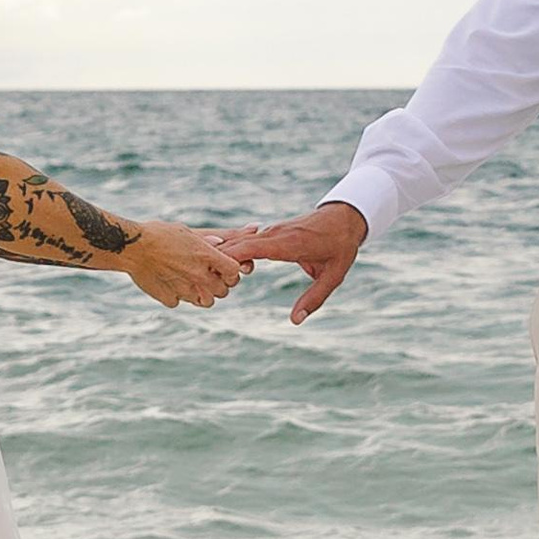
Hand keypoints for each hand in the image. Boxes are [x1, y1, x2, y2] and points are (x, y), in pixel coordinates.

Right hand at [118, 220, 245, 309]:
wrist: (130, 246)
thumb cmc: (162, 234)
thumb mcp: (191, 231)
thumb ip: (221, 235)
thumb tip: (254, 228)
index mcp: (206, 255)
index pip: (235, 273)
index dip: (231, 271)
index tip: (222, 267)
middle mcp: (198, 274)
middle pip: (224, 291)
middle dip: (218, 283)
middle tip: (204, 273)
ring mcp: (184, 289)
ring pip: (207, 301)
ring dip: (202, 293)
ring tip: (189, 280)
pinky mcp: (170, 299)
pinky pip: (183, 303)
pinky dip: (179, 296)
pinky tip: (170, 282)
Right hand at [210, 200, 365, 324]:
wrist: (345, 218)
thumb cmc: (341, 247)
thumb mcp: (334, 276)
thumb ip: (314, 298)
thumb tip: (295, 320)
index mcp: (288, 243)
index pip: (252, 248)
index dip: (230, 256)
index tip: (211, 269)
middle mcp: (275, 234)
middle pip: (238, 243)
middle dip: (216, 256)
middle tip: (194, 272)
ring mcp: (272, 231)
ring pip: (239, 240)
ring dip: (220, 252)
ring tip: (196, 267)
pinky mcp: (271, 232)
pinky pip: (246, 240)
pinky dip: (230, 249)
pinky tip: (214, 259)